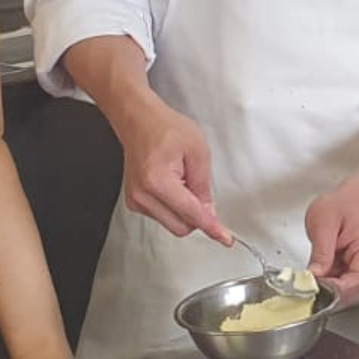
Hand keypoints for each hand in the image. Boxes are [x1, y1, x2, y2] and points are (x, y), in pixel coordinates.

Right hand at [118, 95, 226, 240]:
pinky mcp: (134, 202)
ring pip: (172, 224)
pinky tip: (171, 185)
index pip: (191, 214)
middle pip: (181, 227)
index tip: (224, 238)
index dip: (211, 227)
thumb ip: (204, 186)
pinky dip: (173, 207)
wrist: (138, 121)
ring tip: (181, 180)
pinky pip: (162, 217)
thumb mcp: (197, 151)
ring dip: (184, 210)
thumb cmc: (165, 128)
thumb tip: (208, 212)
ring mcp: (136, 200)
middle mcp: (142, 195)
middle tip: (198, 188)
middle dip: (197, 215)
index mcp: (158, 181)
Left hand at [305, 191, 358, 300]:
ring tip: (309, 280)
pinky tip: (315, 275)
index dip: (337, 290)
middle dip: (329, 292)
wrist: (348, 201)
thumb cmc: (340, 206)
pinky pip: (340, 282)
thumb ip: (321, 251)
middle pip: (352, 289)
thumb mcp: (324, 224)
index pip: (357, 280)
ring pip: (345, 289)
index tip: (316, 289)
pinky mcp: (352, 269)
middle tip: (307, 287)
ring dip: (326, 288)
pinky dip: (326, 281)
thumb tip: (314, 276)